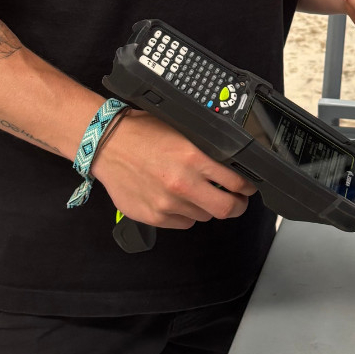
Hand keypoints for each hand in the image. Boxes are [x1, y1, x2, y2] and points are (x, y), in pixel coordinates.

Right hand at [91, 110, 256, 228]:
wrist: (107, 145)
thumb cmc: (141, 133)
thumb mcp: (181, 130)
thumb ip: (205, 149)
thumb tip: (230, 163)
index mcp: (192, 157)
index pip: (236, 181)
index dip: (247, 186)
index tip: (247, 187)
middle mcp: (182, 183)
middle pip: (226, 209)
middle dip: (237, 206)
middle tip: (237, 201)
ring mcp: (167, 203)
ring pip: (203, 216)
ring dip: (205, 207)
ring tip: (196, 193)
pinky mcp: (154, 217)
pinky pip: (183, 223)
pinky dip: (185, 214)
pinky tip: (176, 199)